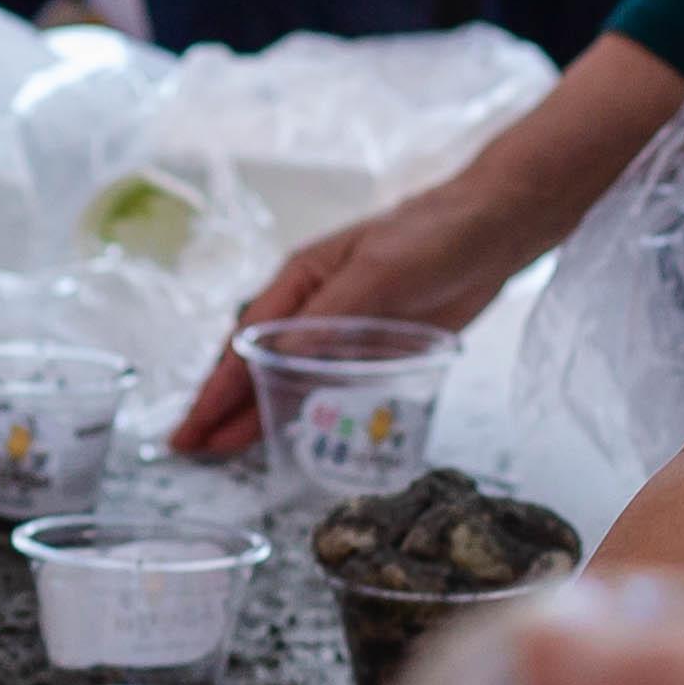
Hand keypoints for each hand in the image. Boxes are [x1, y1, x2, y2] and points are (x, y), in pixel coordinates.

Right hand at [173, 194, 537, 456]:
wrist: (494, 229)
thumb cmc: (432, 236)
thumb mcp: (377, 273)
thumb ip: (329, 317)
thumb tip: (278, 361)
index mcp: (301, 281)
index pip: (245, 344)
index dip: (215, 391)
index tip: (189, 429)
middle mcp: (313, 307)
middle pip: (257, 365)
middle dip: (222, 409)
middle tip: (190, 452)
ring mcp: (343, 329)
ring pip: (289, 379)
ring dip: (257, 415)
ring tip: (223, 455)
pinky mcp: (375, 347)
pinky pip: (330, 385)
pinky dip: (306, 411)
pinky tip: (293, 437)